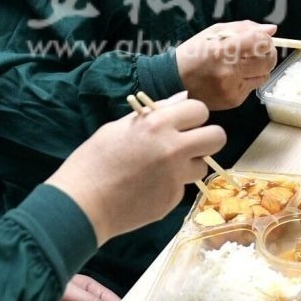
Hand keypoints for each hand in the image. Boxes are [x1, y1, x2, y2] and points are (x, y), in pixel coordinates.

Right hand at [45, 93, 224, 243]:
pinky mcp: (173, 199)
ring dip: (189, 164)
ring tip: (162, 168)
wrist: (83, 202)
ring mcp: (176, 176)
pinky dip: (170, 185)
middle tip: (190, 143)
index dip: (193, 115)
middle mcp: (173, 149)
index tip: (184, 122)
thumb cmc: (93, 160)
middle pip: (217, 137)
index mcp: (158, 124)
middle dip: (207, 138)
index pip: (199, 110)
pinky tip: (147, 187)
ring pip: (203, 165)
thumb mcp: (120, 127)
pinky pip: (182, 187)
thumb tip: (183, 98)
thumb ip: (156, 112)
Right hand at [175, 21, 277, 109]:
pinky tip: (235, 76)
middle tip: (259, 50)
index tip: (260, 38)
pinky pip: (253, 87)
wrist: (174, 80)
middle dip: (268, 52)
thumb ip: (244, 28)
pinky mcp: (233, 101)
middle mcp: (228, 71)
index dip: (265, 38)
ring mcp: (232, 88)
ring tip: (246, 63)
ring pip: (264, 75)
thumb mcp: (214, 32)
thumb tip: (271, 30)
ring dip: (260, 67)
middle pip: (268, 60)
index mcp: (222, 50)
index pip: (260, 42)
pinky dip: (248, 79)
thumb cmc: (194, 53)